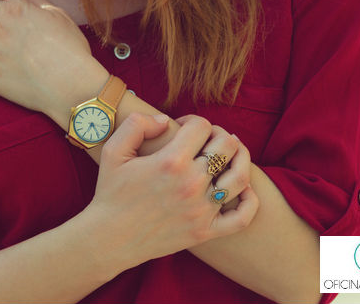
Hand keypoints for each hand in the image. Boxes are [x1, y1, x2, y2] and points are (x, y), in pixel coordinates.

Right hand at [85, 113, 258, 271]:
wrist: (109, 239)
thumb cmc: (110, 192)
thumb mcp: (113, 150)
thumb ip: (137, 124)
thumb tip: (165, 120)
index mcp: (170, 161)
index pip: (202, 126)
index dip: (192, 121)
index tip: (181, 128)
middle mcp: (191, 184)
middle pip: (227, 146)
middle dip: (218, 135)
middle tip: (205, 140)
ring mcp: (201, 210)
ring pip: (240, 176)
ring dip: (240, 159)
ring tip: (229, 155)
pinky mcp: (205, 232)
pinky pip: (242, 218)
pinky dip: (249, 201)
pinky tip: (241, 189)